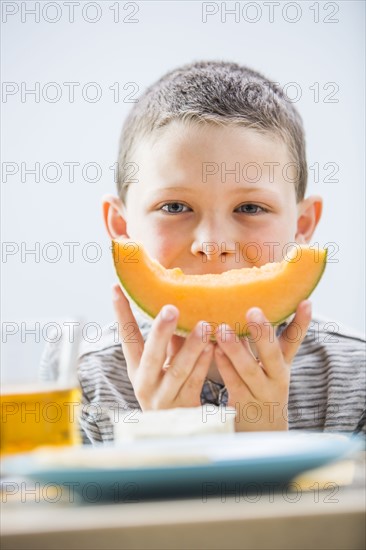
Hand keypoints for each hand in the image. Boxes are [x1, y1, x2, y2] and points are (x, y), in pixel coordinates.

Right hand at [112, 284, 213, 409]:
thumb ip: (170, 341)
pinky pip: (195, 383)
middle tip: (171, 308)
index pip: (126, 338)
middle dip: (160, 331)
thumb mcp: (164, 364)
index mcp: (137, 369)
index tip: (116, 287)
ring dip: (191, 347)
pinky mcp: (184, 408)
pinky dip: (204, 364)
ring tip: (203, 325)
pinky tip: (214, 347)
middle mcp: (146, 383)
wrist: (178, 433)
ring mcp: (164, 398)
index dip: (121, 313)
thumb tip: (178, 304)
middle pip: (151, 355)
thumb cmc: (173, 387)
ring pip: (177, 370)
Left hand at [214, 301, 311, 431]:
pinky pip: (233, 385)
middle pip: (273, 355)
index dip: (301, 323)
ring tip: (223, 330)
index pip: (294, 341)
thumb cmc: (260, 390)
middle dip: (263, 333)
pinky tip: (214, 352)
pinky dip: (224, 368)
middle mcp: (276, 379)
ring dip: (236, 350)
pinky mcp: (243, 406)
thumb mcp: (268, 368)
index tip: (305, 302)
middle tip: (253, 311)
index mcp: (283, 366)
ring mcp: (261, 394)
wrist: (262, 435)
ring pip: (250, 371)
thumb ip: (258, 343)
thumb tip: (247, 305)